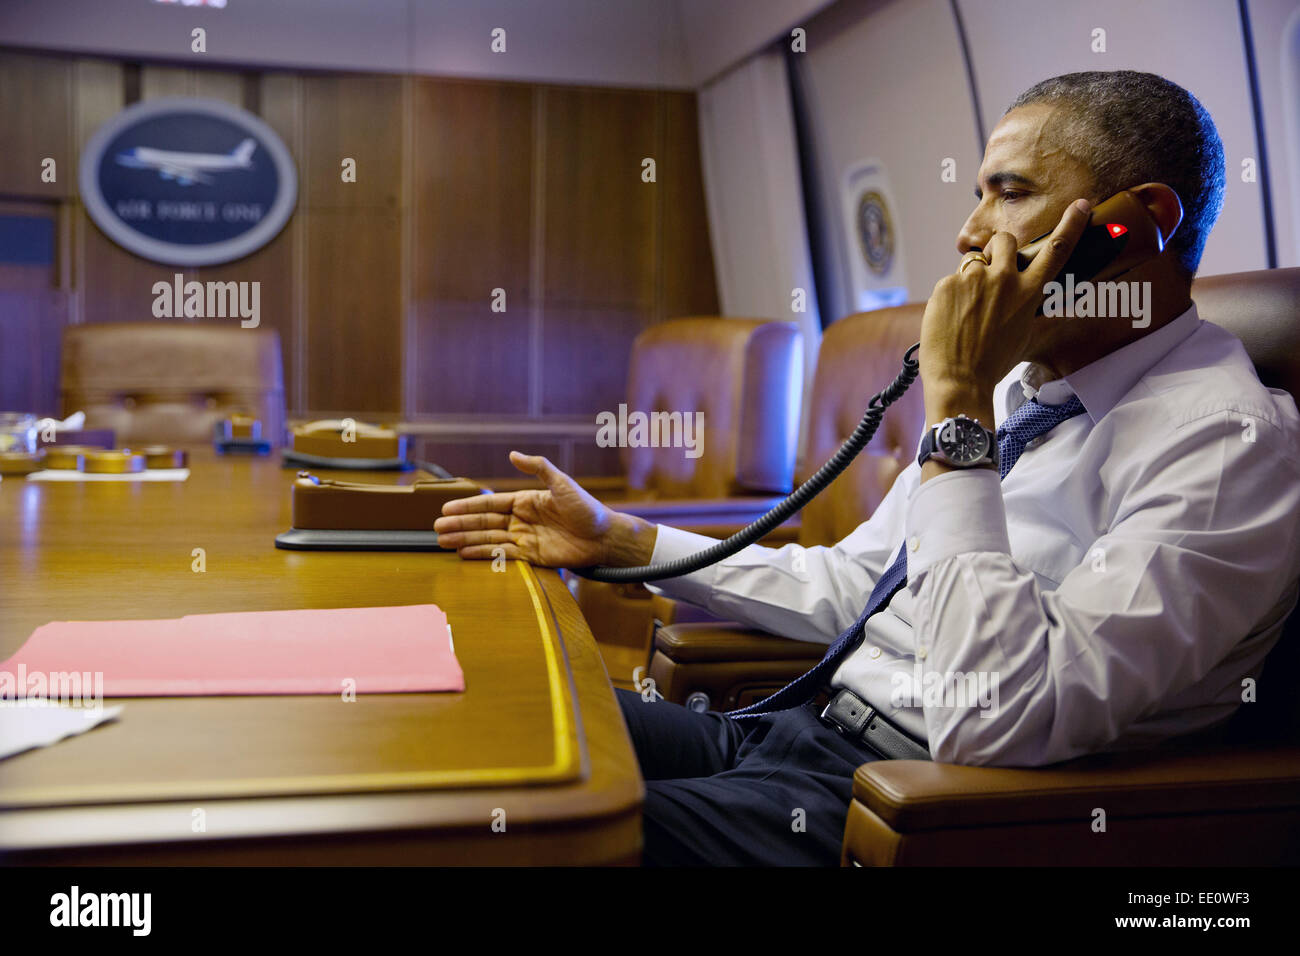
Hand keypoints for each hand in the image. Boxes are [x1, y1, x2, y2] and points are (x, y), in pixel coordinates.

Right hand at [434, 451, 655, 567]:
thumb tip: (513, 453)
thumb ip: (538, 468)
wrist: (604, 537)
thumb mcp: (562, 483)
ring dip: (465, 539)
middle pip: (483, 522)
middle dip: (460, 525)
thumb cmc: (586, 508)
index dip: (467, 506)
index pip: (490, 503)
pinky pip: (501, 555)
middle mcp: (521, 520)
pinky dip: (482, 554)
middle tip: (436, 530)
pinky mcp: (531, 556)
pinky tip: (465, 554)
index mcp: (525, 501)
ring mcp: (524, 538)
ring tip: (443, 542)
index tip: (446, 509)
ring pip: (488, 538)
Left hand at [919, 198, 1091, 401]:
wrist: (960, 380)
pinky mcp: (946, 285)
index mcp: (1028, 292)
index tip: (1080, 204)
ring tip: (966, 311)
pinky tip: (951, 319)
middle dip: (997, 250)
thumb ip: (1030, 307)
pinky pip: (950, 281)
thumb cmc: (993, 362)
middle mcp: (1003, 279)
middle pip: (1003, 240)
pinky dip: (950, 296)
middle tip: (989, 275)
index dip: (1070, 225)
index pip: (1055, 251)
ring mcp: (973, 280)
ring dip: (971, 279)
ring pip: (973, 263)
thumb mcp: (1024, 335)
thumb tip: (1042, 298)